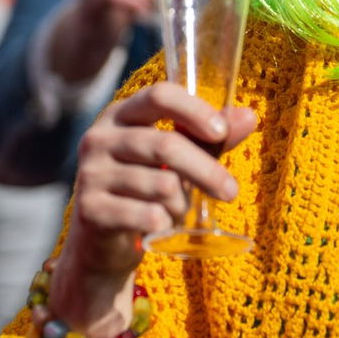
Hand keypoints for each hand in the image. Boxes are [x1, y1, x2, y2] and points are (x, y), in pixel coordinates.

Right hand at [48, 82, 256, 334]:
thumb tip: (249, 116)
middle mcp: (99, 137)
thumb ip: (210, 136)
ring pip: (162, 185)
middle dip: (206, 170)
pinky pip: (148, 214)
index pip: (159, 96)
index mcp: (121, 114)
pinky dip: (164, 223)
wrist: (102, 242)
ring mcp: (90, 173)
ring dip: (181, 203)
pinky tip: (158, 225)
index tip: (221, 132)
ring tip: (176, 209)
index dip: (194, 111)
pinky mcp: (89, 209)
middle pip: (165, 145)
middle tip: (231, 191)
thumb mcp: (178, 157)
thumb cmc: (146, 189)